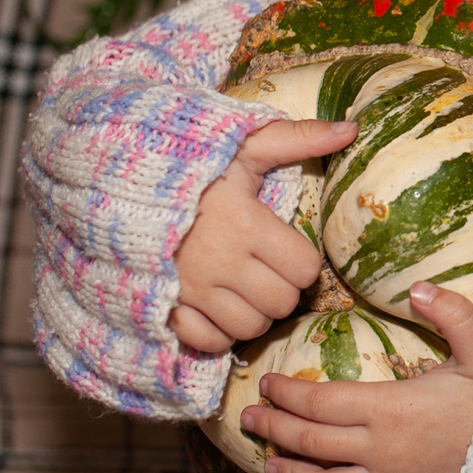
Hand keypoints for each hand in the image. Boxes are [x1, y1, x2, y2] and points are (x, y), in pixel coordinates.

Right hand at [167, 117, 352, 354]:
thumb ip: (297, 139)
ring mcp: (192, 290)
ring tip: (243, 286)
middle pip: (281, 304)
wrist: (121, 180)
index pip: (304, 270)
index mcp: (246, 224)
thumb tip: (351, 130)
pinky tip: (218, 306)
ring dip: (254, 312)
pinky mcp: (167, 308)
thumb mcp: (244, 146)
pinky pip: (211, 342)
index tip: (285, 247)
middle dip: (282, 289)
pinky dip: (220, 331)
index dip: (302, 261)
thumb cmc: (191, 163)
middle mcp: (221, 263)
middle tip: (266, 267)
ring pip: (250, 328)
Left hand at [241, 282, 472, 472]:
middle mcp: (381, 451)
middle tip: (250, 419)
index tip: (266, 385)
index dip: (287, 394)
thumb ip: (452, 313)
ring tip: (272, 465)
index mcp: (390, 408)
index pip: (320, 402)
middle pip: (310, 444)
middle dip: (274, 430)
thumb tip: (419, 286)